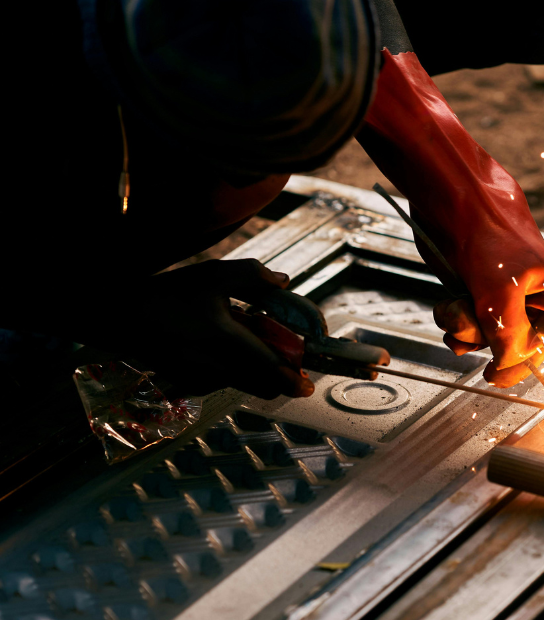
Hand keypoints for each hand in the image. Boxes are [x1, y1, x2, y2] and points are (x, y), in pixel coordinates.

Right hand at [120, 259, 313, 398]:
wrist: (120, 316)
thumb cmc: (169, 293)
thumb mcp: (212, 273)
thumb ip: (253, 275)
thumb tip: (284, 282)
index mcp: (222, 336)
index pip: (267, 365)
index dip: (292, 376)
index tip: (308, 383)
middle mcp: (212, 365)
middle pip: (263, 386)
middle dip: (282, 379)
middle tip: (291, 364)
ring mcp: (199, 379)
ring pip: (246, 384)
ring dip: (259, 372)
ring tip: (251, 345)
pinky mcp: (189, 384)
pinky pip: (226, 382)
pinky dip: (236, 371)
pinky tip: (224, 349)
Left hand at [357, 49, 543, 387]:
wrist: (448, 194)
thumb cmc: (484, 233)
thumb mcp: (500, 294)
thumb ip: (510, 337)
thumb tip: (508, 368)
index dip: (525, 360)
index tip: (497, 376)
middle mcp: (530, 287)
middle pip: (514, 337)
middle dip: (487, 339)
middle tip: (469, 334)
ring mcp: (499, 284)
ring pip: (486, 329)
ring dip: (465, 329)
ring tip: (452, 309)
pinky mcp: (473, 280)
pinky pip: (467, 316)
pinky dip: (453, 320)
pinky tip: (446, 307)